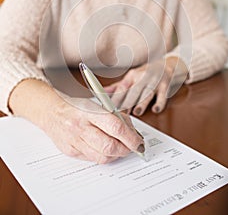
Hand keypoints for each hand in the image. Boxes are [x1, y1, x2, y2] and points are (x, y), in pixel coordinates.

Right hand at [8, 79, 143, 164]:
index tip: (139, 142)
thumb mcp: (98, 105)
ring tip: (120, 148)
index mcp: (89, 111)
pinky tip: (106, 149)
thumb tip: (134, 133)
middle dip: (126, 149)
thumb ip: (116, 117)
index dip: (131, 137)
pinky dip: (103, 156)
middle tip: (132, 147)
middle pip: (109, 146)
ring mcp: (74, 141)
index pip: (115, 127)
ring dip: (116, 155)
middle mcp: (80, 127)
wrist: (51, 111)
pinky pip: (92, 159)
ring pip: (102, 157)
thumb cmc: (77, 106)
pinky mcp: (70, 151)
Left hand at [104, 56, 187, 115]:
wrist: (166, 65)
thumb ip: (117, 87)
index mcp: (132, 76)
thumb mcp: (131, 77)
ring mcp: (155, 82)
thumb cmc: (145, 74)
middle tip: (121, 114)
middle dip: (127, 103)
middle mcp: (143, 77)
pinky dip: (160, 103)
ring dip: (141, 103)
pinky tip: (155, 110)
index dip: (116, 98)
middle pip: (134, 91)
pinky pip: (163, 96)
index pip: (122, 87)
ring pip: (147, 93)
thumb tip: (101, 93)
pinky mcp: (165, 86)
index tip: (109, 108)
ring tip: (136, 112)